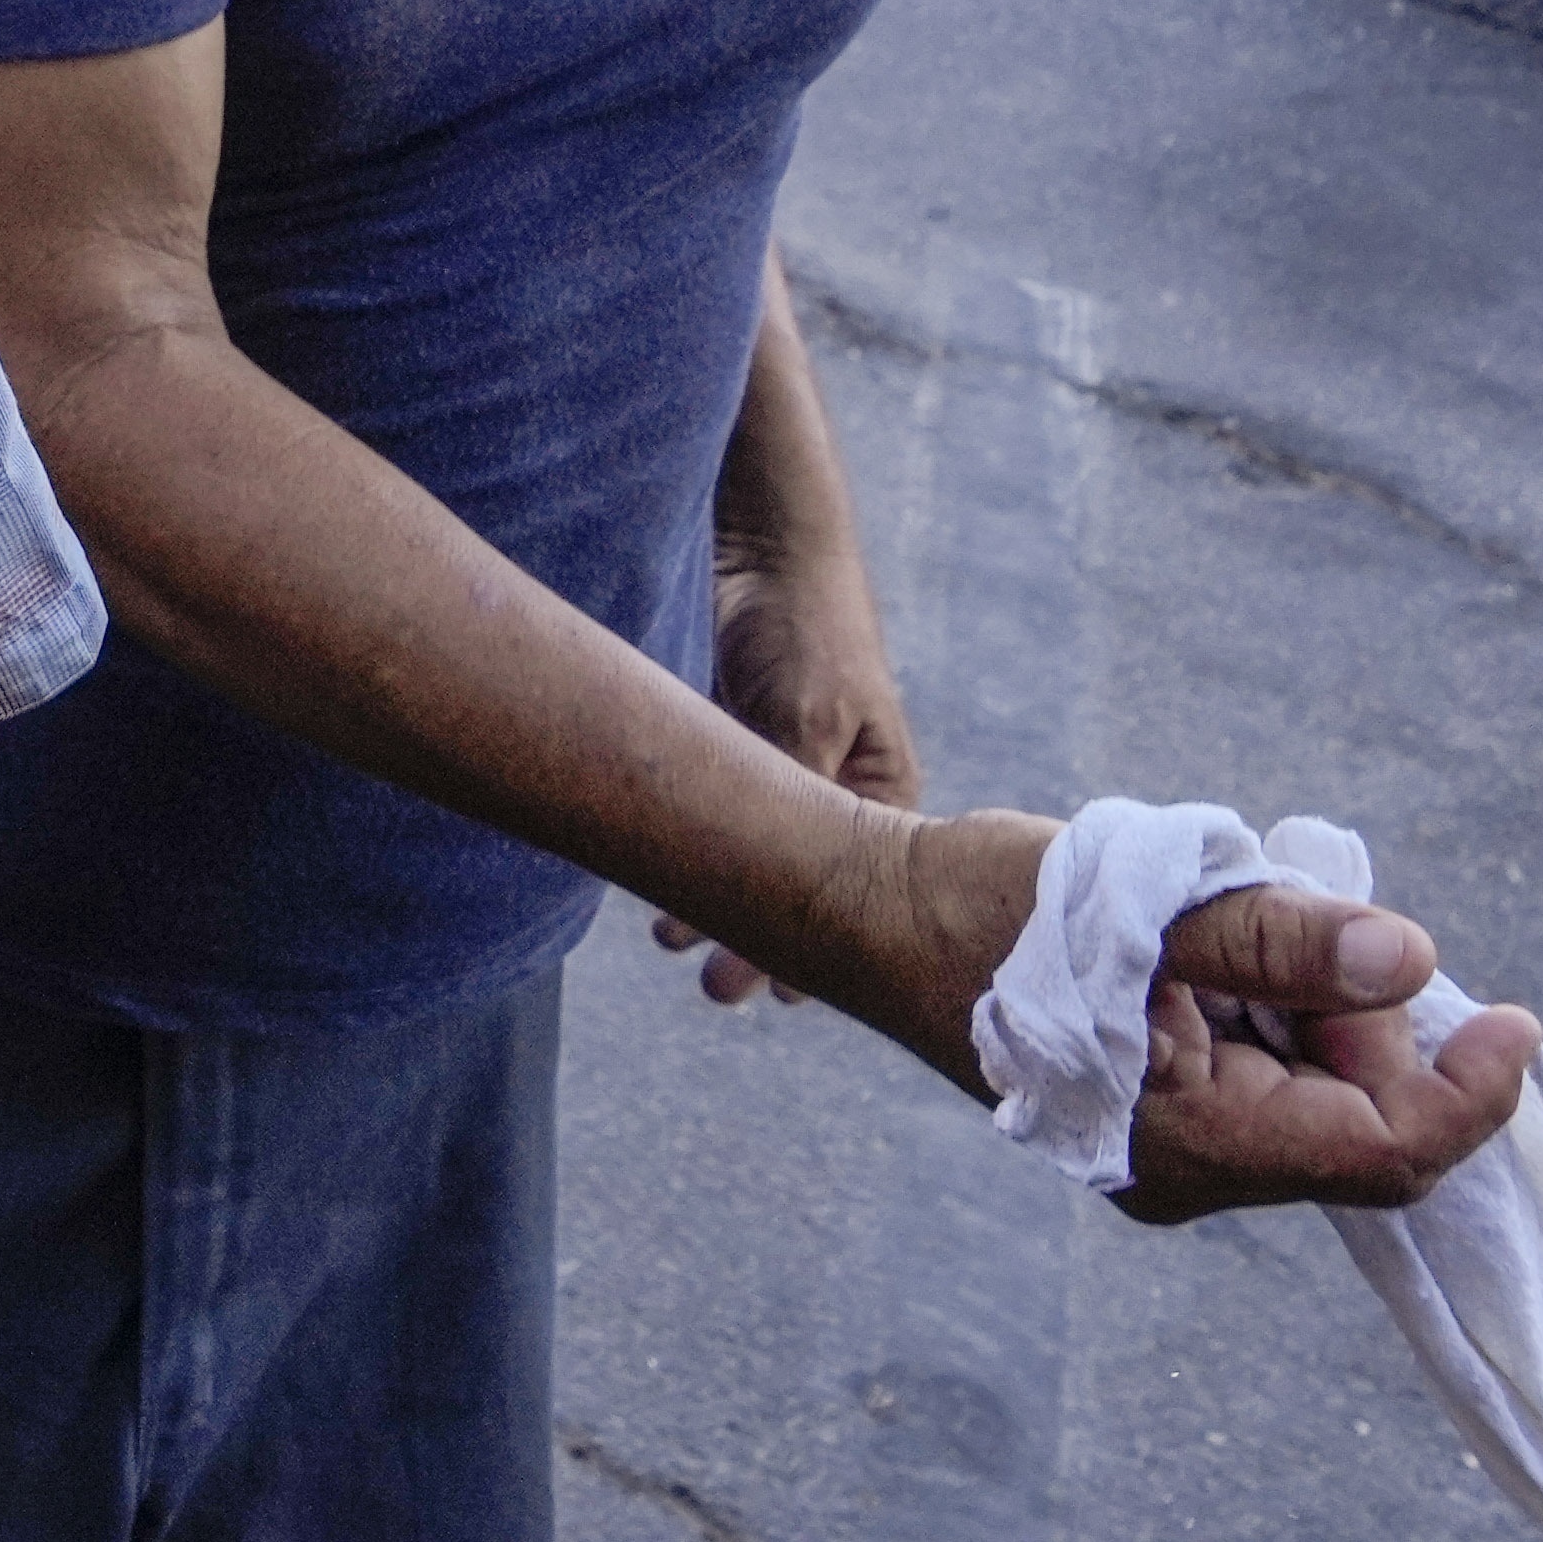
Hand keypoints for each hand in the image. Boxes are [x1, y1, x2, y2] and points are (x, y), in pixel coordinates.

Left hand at [660, 530, 919, 1009]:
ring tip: (668, 942)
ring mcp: (789, 767)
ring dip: (715, 899)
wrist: (771, 545)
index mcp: (883, 794)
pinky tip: (658, 881)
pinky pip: (720, 813)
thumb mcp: (809, 713)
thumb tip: (775, 877)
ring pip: (752, 855)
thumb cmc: (811, 626)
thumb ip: (794, 789)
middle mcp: (840, 791)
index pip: (855, 893)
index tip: (777, 995)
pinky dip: (694, 847)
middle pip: (802, 885)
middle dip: (759, 938)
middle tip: (715, 991)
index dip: (815, 947)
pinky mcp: (742, 741)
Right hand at [838, 812, 1536, 1223]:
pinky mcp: (1163, 1124)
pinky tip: (1208, 953)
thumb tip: (1414, 958)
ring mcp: (1174, 1158)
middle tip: (1304, 913)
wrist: (880, 919)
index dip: (1470, 1092)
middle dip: (1367, 1019)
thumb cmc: (995, 908)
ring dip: (1313, 1005)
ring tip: (1226, 922)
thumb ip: (1281, 937)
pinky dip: (1276, 1013)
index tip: (1517, 1016)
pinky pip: (1272, 1082)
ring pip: (1318, 1096)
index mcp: (1195, 1142)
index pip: (1388, 1150)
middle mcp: (1191, 1177)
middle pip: (1359, 1121)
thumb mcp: (1147, 905)